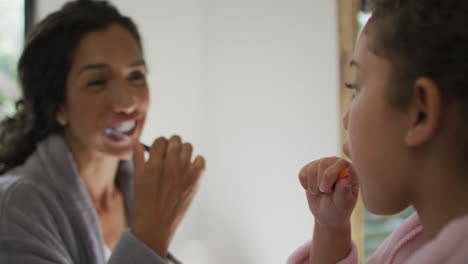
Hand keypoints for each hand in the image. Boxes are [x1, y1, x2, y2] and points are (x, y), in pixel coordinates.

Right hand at [132, 136, 204, 256]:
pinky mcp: (196, 180)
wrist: (156, 225)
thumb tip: (136, 141)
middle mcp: (171, 166)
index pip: (160, 140)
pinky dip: (196, 161)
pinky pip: (201, 160)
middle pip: (175, 140)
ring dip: (183, 151)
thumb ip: (138, 157)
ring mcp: (185, 173)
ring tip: (178, 161)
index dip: (159, 145)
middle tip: (169, 154)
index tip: (159, 152)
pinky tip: (189, 168)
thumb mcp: (137, 178)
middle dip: (171, 145)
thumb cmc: (144, 202)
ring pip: (188, 147)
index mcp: (154, 164)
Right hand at [299, 157, 357, 228]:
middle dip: (320, 181)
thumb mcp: (343, 202)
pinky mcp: (309, 168)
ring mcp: (322, 164)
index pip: (340, 163)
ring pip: (311, 169)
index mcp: (349, 169)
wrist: (327, 212)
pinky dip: (305, 185)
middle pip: (323, 163)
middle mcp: (336, 163)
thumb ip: (344, 190)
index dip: (331, 175)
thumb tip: (346, 178)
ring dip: (313, 186)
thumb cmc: (339, 207)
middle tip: (324, 192)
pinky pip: (302, 174)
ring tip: (320, 193)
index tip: (327, 190)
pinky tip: (312, 190)